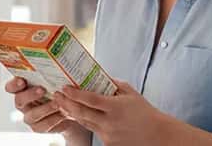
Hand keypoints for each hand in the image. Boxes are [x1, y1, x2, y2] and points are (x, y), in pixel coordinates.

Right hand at [5, 77, 84, 135]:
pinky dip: (53, 120)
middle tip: (42, 89)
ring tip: (58, 103)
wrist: (71, 109)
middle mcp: (23, 102)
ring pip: (31, 115)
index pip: (11, 87)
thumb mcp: (56, 79)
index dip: (14, 84)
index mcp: (23, 89)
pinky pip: (42, 126)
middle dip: (30, 95)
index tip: (22, 80)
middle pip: (19, 100)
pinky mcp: (38, 127)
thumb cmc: (61, 89)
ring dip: (44, 109)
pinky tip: (63, 114)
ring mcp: (29, 116)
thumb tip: (58, 56)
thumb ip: (51, 72)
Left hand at [53, 80, 180, 145]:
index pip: (91, 100)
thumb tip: (97, 73)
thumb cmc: (143, 111)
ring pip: (84, 122)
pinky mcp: (107, 143)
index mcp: (116, 108)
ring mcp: (107, 134)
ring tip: (62, 102)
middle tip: (56, 95)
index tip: (64, 87)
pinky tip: (78, 114)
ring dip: (72, 112)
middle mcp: (110, 122)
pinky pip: (92, 130)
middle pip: (82, 113)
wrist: (156, 135)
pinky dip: (85, 121)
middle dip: (66, 103)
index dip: (75, 94)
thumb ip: (113, 84)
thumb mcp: (130, 93)